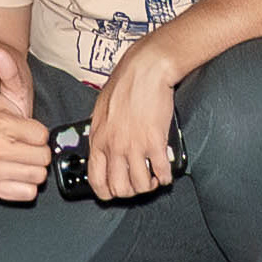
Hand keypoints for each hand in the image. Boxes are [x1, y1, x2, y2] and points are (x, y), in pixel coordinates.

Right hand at [0, 40, 51, 202]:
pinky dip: (26, 184)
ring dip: (32, 167)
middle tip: (24, 141)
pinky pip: (27, 193)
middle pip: (42, 160)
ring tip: (20, 154)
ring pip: (36, 178)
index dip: (38, 131)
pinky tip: (17, 169)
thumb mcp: (13, 87)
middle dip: (37, 150)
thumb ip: (10, 70)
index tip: (27, 126)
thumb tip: (0, 52)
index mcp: (0, 126)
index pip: (42, 137)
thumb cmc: (3, 107)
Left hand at [86, 46, 177, 199]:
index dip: (106, 192)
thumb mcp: (101, 110)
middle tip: (137, 184)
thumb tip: (104, 148)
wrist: (146, 69)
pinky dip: (165, 178)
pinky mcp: (155, 141)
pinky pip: (161, 172)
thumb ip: (102, 132)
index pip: (96, 179)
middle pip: (120, 188)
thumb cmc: (124, 83)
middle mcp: (114, 146)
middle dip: (130, 192)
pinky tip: (165, 173)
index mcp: (98, 139)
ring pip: (140, 185)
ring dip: (148, 185)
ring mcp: (135, 146)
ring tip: (152, 178)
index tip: (114, 192)